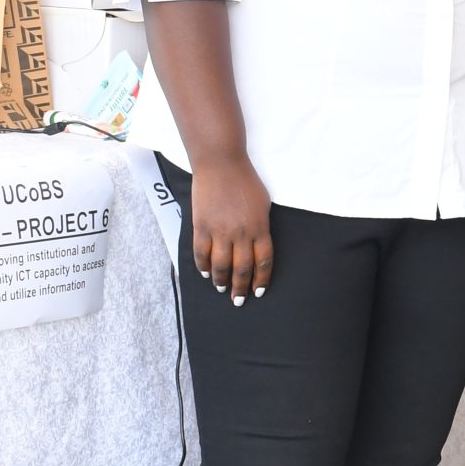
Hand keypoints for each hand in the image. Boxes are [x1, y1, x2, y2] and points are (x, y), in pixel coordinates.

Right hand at [188, 156, 273, 305]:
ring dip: (221, 281)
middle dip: (241, 289)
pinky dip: (203, 266)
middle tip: (238, 301)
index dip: (261, 280)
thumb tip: (257, 245)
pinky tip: (206, 273)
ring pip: (221, 265)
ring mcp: (220, 231)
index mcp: (260, 229)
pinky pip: (201, 253)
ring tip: (222, 289)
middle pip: (242, 269)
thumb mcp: (263, 205)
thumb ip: (261, 227)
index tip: (258, 292)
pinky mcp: (201, 226)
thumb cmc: (246, 182)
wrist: (221, 164)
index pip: (263, 263)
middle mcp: (241, 234)